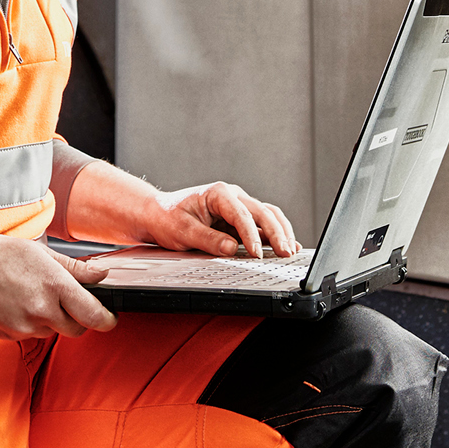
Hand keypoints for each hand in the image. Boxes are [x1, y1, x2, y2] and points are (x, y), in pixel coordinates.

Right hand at [0, 235, 117, 340]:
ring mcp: (24, 327)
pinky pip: (32, 333)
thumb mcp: (40, 253)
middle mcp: (41, 311)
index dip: (107, 319)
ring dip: (52, 318)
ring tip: (31, 293)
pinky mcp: (10, 336)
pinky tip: (16, 302)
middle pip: (77, 328)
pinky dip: (32, 322)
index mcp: (54, 286)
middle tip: (68, 299)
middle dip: (79, 317)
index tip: (110, 317)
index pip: (94, 315)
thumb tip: (102, 275)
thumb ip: (75, 268)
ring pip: (53, 330)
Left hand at [142, 182, 298, 258]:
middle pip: (261, 212)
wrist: (159, 214)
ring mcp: (237, 205)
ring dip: (280, 231)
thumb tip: (231, 248)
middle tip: (284, 253)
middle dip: (275, 233)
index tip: (257, 254)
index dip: (251, 235)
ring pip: (267, 214)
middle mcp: (232, 196)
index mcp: (218, 193)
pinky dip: (274, 233)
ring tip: (290, 250)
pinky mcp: (239, 217)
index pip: (242, 214)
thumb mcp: (183, 231)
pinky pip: (261, 223)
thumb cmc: (168, 218)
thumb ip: (208, 239)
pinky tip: (285, 244)